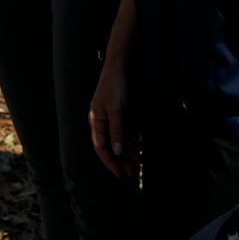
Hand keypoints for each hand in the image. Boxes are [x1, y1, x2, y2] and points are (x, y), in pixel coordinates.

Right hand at [88, 58, 135, 181]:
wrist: (125, 64)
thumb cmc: (116, 85)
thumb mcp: (117, 110)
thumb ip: (117, 131)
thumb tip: (116, 151)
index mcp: (97, 121)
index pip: (102, 148)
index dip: (110, 162)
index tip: (120, 174)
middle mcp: (105, 122)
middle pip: (111, 147)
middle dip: (120, 161)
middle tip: (131, 175)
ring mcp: (116, 118)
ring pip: (121, 141)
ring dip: (129, 154)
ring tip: (138, 166)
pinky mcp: (127, 113)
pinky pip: (129, 133)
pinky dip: (134, 142)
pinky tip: (141, 151)